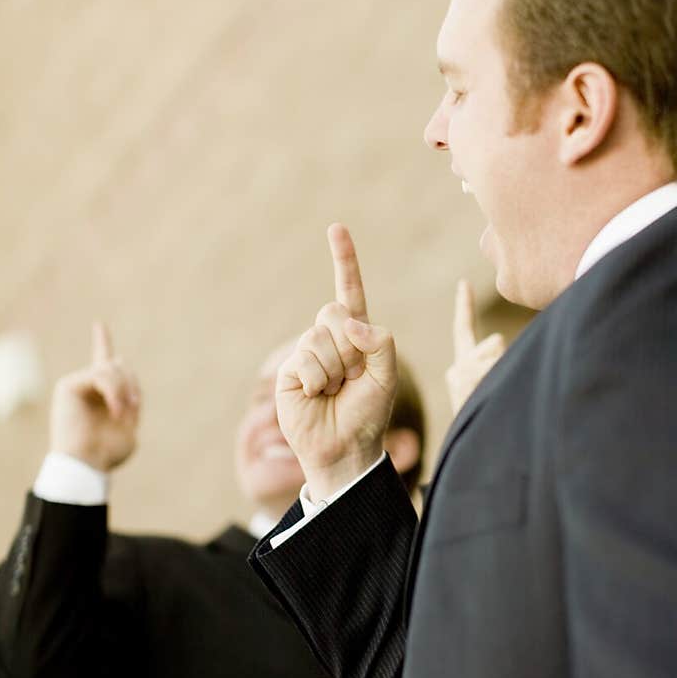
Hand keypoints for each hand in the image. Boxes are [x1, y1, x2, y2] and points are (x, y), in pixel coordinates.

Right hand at [49, 322, 140, 471]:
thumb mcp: (130, 426)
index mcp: (102, 395)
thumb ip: (130, 398)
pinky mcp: (68, 385)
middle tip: (134, 407)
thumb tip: (121, 367)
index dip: (101, 341)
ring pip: (110, 368)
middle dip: (132, 383)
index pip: (102, 361)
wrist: (86, 465)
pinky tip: (116, 409)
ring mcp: (77, 384)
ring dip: (123, 389)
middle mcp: (88, 387)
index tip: (99, 324)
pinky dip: (113, 391)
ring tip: (122, 413)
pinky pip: (99, 374)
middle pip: (118, 365)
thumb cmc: (107, 453)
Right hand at [275, 225, 396, 499]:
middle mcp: (330, 338)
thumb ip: (380, 341)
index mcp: (357, 334)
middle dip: (349, 346)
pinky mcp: (289, 370)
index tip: (336, 229)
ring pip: (320, 338)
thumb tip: (350, 321)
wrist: (344, 448)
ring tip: (333, 391)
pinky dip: (315, 381)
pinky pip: (305, 360)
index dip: (344, 260)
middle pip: (335, 313)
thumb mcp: (387, 376)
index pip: (350, 290)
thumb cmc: (368, 414)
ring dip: (333, 370)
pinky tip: (315, 396)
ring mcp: (307, 353)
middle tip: (351, 378)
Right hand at [446, 279, 505, 415]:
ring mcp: (462, 377)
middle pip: (492, 345)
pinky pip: (495, 366)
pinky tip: (502, 398)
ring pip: (496, 354)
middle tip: (502, 390)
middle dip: (503, 358)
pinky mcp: (468, 381)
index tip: (463, 283)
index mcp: (462, 369)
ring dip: (506, 371)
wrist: (479, 455)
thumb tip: (497, 338)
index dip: (463, 305)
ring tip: (504, 398)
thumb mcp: (493, 389)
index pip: (463, 329)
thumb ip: (495, 360)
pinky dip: (504, 377)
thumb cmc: (495, 426)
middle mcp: (457, 370)